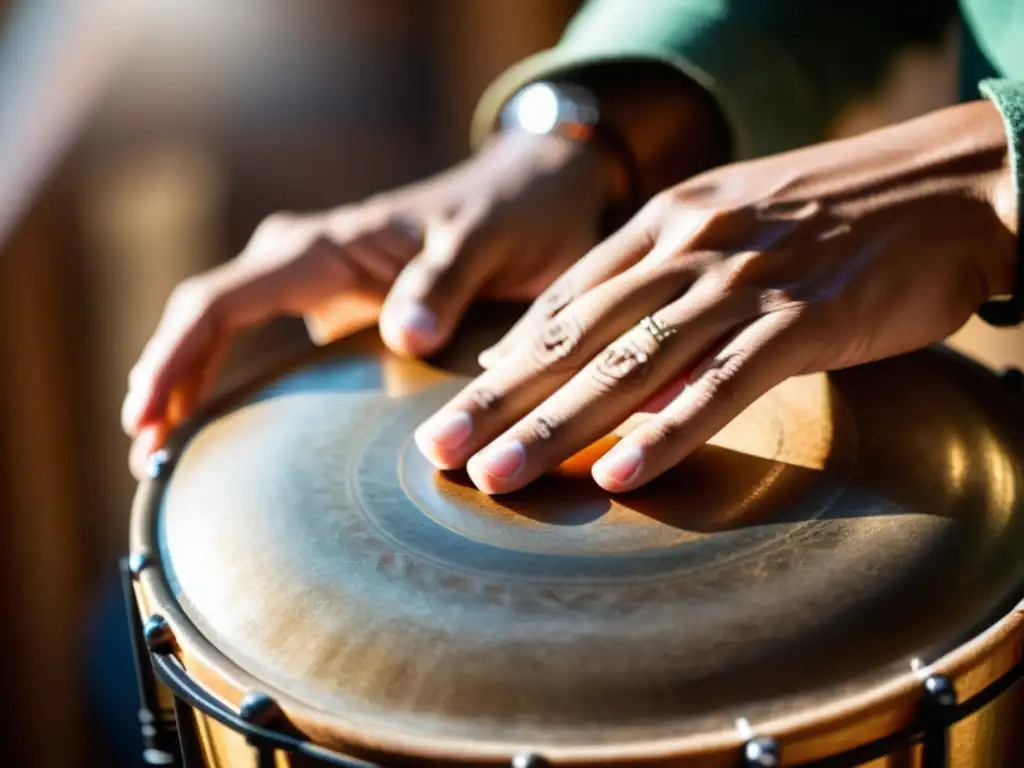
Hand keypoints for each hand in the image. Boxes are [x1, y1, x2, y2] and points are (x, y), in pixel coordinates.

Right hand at [121, 132, 612, 476]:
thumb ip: (448, 280)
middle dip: (168, 381)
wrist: (539, 189)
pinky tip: (232, 430)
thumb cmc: (516, 211)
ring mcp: (324, 284)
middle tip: (147, 460)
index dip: (174, 356)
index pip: (222, 300)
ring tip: (165, 457)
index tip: (146, 414)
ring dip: (192, 385)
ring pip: (229, 331)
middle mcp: (312, 260)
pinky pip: (270, 343)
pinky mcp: (345, 307)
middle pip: (207, 317)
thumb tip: (403, 336)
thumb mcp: (490, 240)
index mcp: (332, 245)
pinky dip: (238, 384)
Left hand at [415, 101, 1016, 494]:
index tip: (460, 404)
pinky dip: (666, 431)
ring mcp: (742, 282)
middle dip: (496, 397)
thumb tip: (604, 342)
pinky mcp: (801, 320)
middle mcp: (688, 247)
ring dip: (553, 425)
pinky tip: (616, 475)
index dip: (505, 358)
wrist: (950, 181)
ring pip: (627, 362)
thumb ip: (664, 273)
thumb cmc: (835, 212)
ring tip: (494, 476)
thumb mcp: (731, 222)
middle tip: (436, 451)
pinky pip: (720, 384)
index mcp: (666, 221)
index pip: (565, 299)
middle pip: (572, 333)